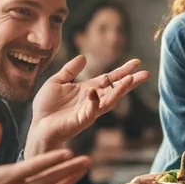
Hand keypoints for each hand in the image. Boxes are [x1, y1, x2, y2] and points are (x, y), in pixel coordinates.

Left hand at [24, 56, 150, 155]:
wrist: (39, 126)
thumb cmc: (47, 107)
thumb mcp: (56, 81)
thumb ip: (70, 70)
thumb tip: (84, 57)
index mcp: (89, 89)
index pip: (110, 78)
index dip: (123, 70)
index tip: (137, 62)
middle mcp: (93, 99)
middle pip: (116, 89)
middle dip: (130, 81)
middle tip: (146, 73)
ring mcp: (90, 110)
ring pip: (110, 100)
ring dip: (120, 90)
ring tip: (130, 80)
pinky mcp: (82, 120)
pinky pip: (91, 110)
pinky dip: (94, 101)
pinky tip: (93, 91)